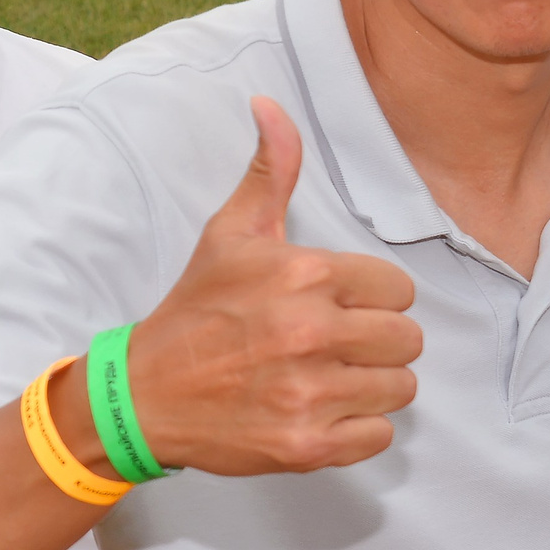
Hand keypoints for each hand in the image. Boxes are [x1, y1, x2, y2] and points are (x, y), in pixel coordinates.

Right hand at [125, 97, 420, 474]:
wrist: (142, 396)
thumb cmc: (195, 313)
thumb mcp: (230, 234)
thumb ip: (270, 172)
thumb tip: (270, 105)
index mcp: (303, 276)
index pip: (399, 289)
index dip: (370, 297)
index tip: (334, 304)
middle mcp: (311, 334)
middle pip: (407, 339)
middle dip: (375, 341)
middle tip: (332, 343)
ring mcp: (310, 394)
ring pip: (399, 388)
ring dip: (369, 384)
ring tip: (325, 376)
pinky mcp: (307, 445)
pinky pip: (379, 436)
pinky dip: (357, 428)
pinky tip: (319, 409)